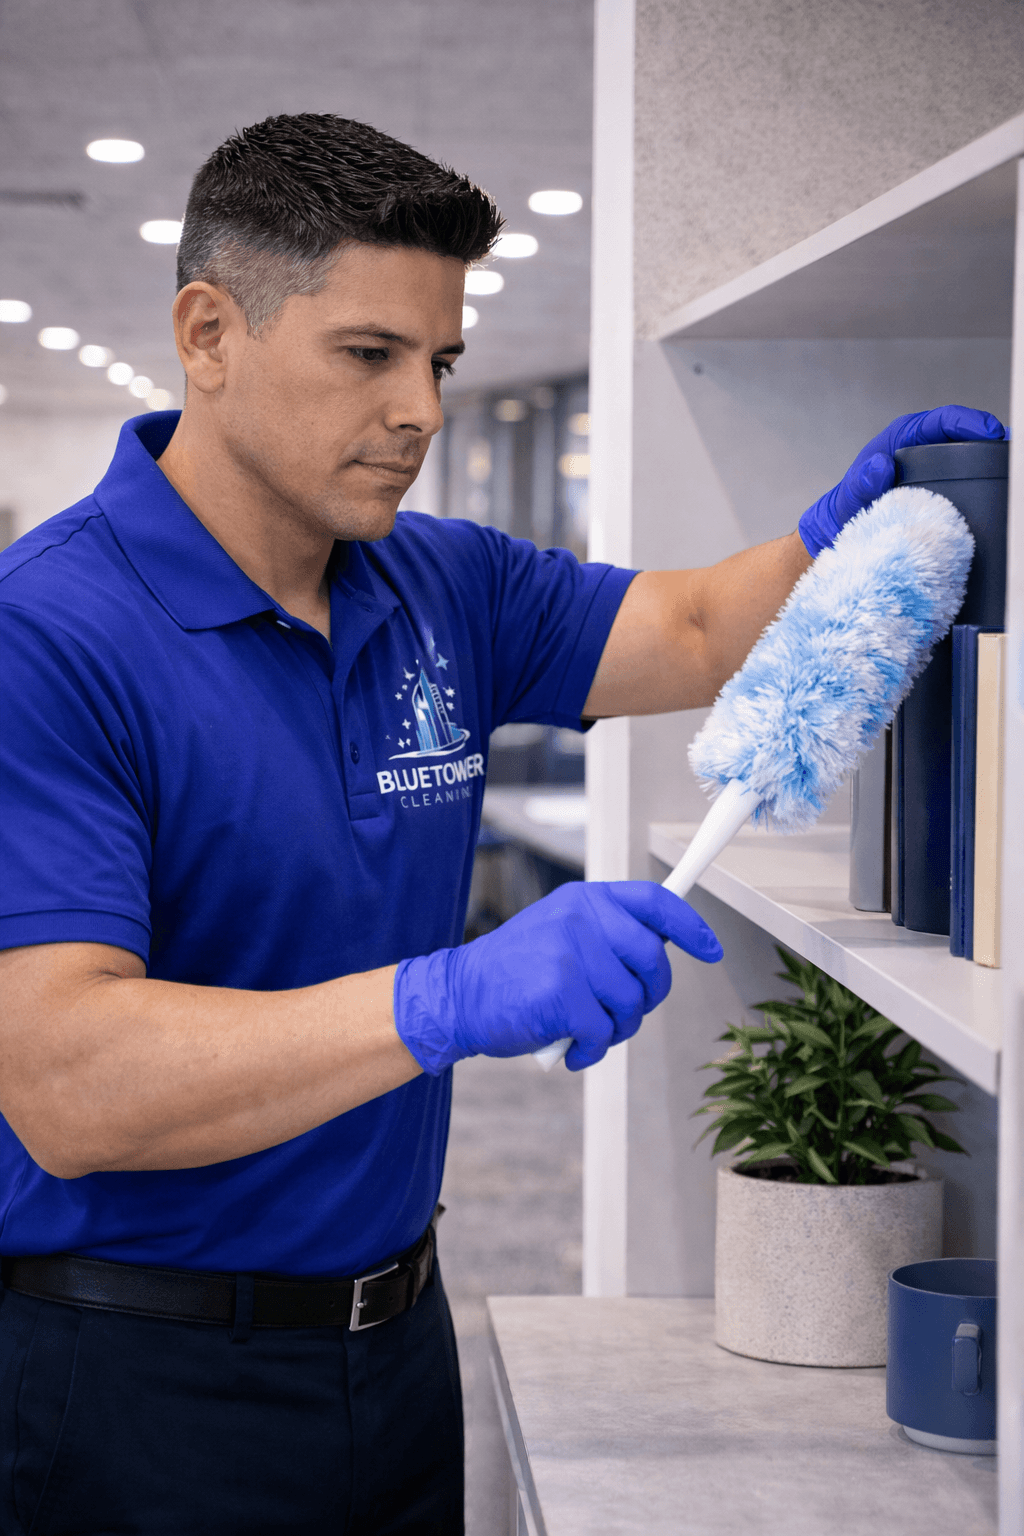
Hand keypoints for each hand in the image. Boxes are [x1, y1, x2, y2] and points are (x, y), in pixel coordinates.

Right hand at [393, 881, 722, 1073]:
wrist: (457, 997)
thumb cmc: (515, 973)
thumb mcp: (558, 932)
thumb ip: (604, 935)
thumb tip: (660, 949)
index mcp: (584, 899)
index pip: (655, 901)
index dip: (690, 926)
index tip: (711, 950)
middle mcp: (580, 918)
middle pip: (653, 961)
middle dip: (647, 998)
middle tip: (621, 1014)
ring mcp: (571, 953)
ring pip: (632, 1002)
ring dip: (616, 1029)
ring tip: (585, 1031)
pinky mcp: (562, 992)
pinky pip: (604, 1032)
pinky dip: (591, 1051)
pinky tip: (569, 1049)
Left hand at [798, 405, 1004, 557]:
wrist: (844, 528)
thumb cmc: (847, 506)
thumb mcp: (852, 494)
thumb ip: (862, 482)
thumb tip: (880, 467)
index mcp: (906, 435)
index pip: (945, 420)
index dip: (971, 422)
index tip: (992, 433)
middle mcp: (924, 445)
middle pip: (967, 435)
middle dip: (994, 441)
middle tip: (1013, 454)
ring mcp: (935, 465)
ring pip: (973, 455)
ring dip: (994, 460)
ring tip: (1013, 471)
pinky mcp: (942, 484)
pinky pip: (969, 476)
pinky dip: (986, 478)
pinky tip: (1002, 490)